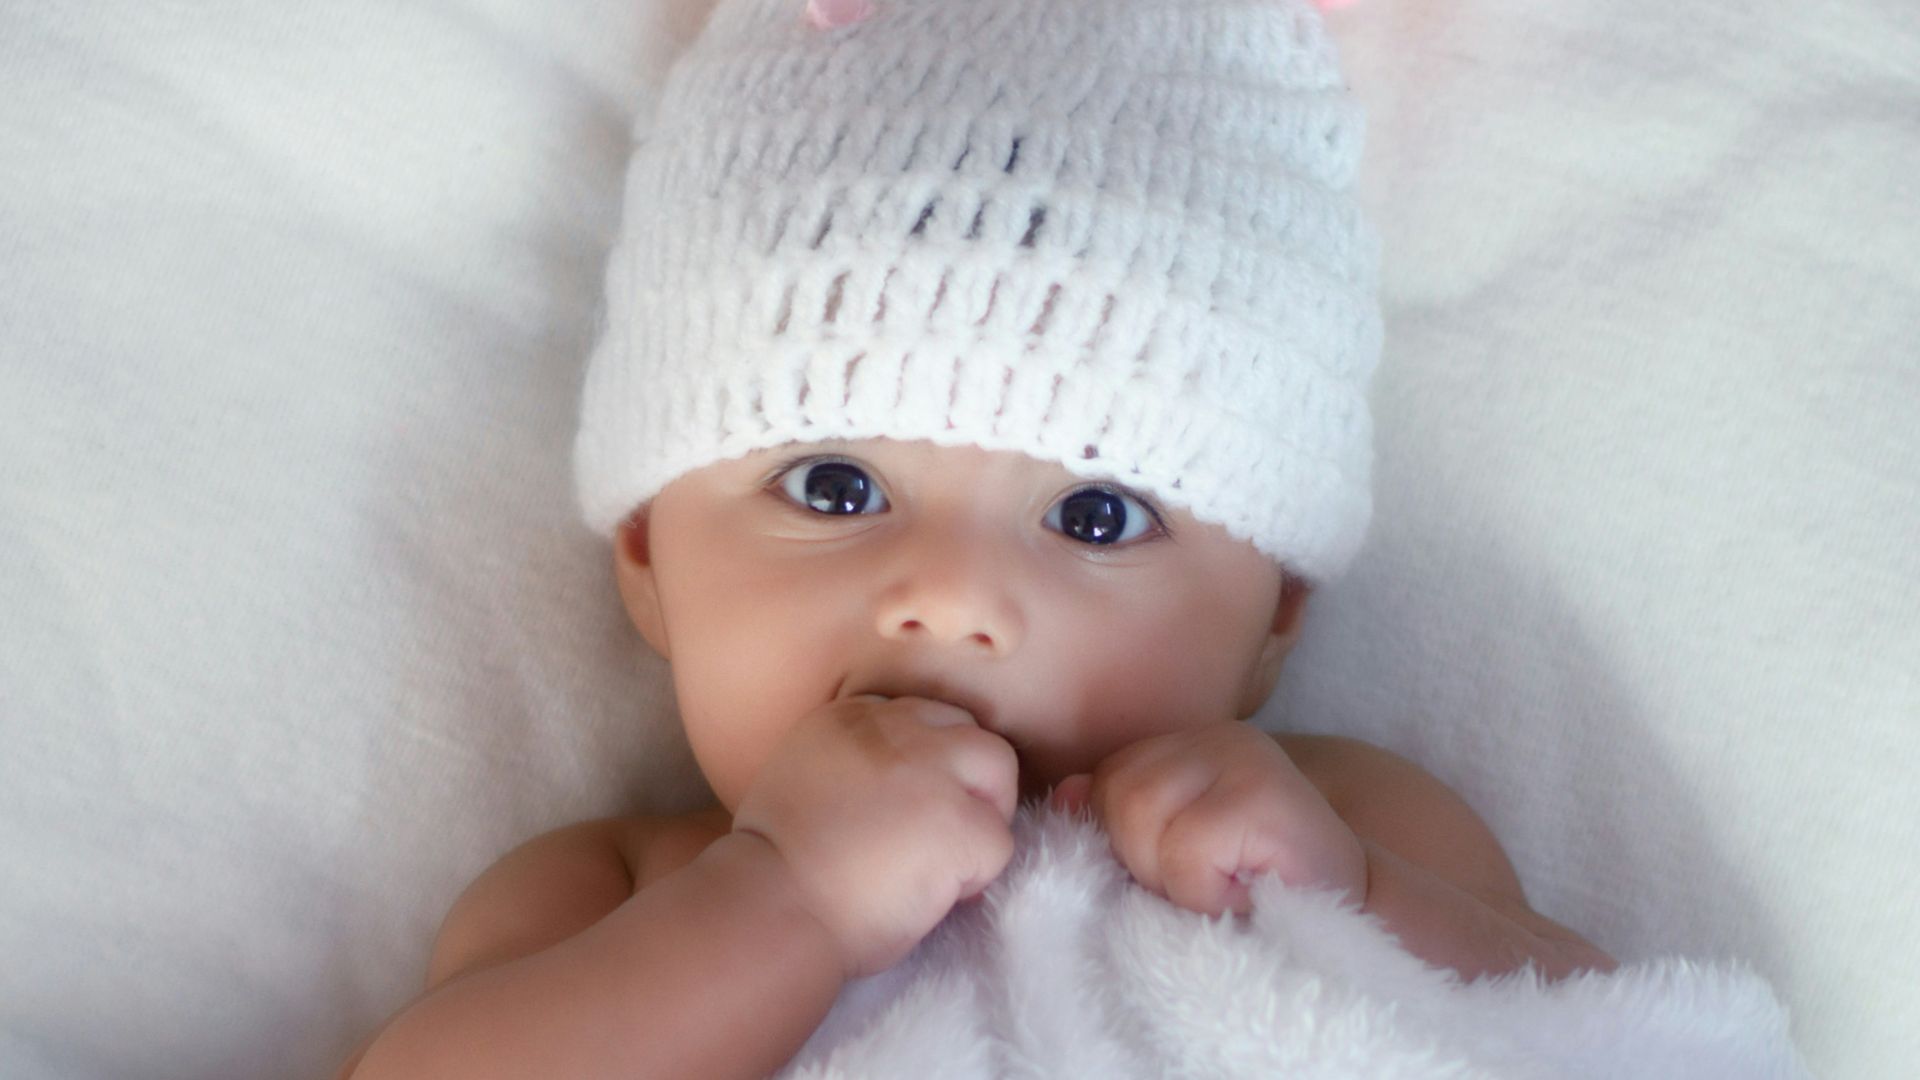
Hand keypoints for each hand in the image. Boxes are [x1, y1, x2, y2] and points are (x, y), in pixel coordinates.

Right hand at [731, 695, 1018, 977]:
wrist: (771, 910)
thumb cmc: (775, 866)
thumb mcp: (801, 775)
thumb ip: (853, 760)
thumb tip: (906, 785)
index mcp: (852, 716)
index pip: (925, 717)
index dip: (931, 765)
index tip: (910, 809)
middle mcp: (896, 729)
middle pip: (971, 733)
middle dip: (970, 783)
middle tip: (941, 836)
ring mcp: (932, 772)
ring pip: (1000, 769)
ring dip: (984, 817)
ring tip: (948, 861)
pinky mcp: (960, 824)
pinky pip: (1000, 842)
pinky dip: (979, 874)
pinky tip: (938, 895)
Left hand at [1051, 722, 1364, 916]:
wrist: (1362, 926)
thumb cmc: (1255, 897)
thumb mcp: (1172, 858)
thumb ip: (1117, 822)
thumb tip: (1061, 796)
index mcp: (1185, 747)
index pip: (1102, 781)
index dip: (1123, 842)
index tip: (1179, 874)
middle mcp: (1214, 736)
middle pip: (1115, 794)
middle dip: (1144, 860)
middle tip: (1207, 886)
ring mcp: (1243, 756)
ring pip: (1140, 817)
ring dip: (1176, 880)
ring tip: (1227, 889)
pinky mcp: (1265, 793)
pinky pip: (1186, 849)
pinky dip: (1206, 891)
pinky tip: (1248, 895)